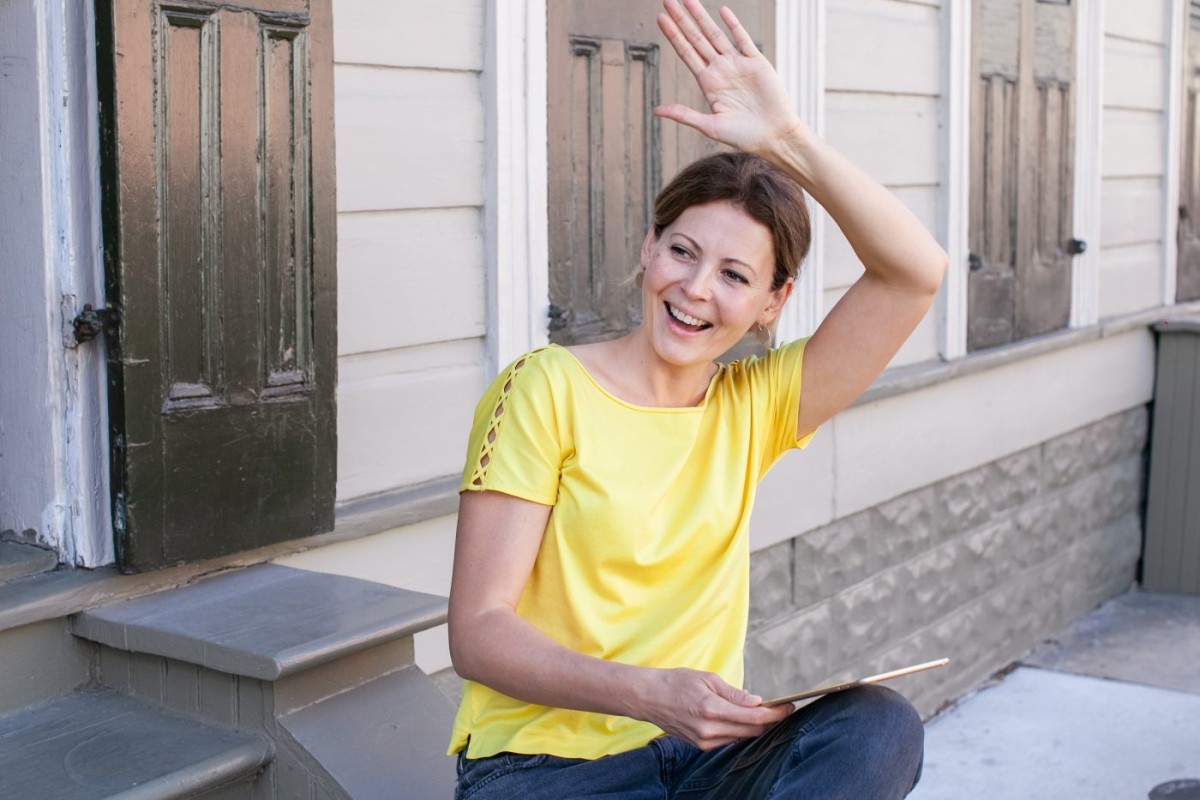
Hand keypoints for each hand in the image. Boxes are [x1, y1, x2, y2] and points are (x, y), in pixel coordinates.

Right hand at [641, 667, 792, 750]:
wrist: (649, 698)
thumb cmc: (677, 682)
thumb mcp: (708, 679)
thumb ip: (734, 694)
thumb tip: (757, 702)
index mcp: (712, 709)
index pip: (753, 717)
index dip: (775, 714)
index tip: (788, 707)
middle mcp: (709, 729)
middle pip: (751, 731)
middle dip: (769, 721)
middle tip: (781, 709)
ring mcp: (704, 741)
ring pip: (742, 737)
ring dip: (755, 726)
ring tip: (762, 712)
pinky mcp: (701, 746)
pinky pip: (729, 740)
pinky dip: (739, 730)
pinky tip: (741, 719)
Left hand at [656, 0, 802, 156]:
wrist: (774, 136)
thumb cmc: (744, 136)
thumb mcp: (710, 126)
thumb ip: (684, 115)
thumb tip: (656, 110)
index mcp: (708, 83)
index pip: (686, 53)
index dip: (673, 36)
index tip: (661, 18)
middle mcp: (721, 70)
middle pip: (696, 39)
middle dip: (682, 20)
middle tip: (667, 0)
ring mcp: (738, 64)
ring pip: (716, 34)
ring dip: (701, 17)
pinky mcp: (757, 62)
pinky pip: (743, 39)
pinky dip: (733, 25)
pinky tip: (722, 11)